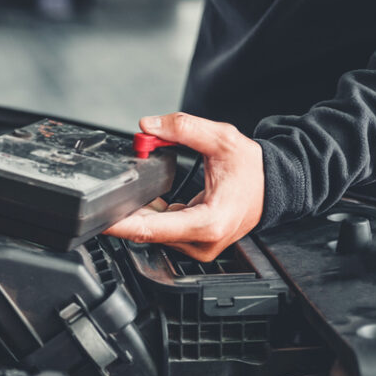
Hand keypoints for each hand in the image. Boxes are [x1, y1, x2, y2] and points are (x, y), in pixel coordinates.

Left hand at [104, 113, 264, 261]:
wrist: (275, 186)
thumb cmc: (254, 170)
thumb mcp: (222, 139)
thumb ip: (184, 128)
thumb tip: (149, 126)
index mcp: (208, 223)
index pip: (151, 230)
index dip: (120, 225)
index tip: (99, 219)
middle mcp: (202, 243)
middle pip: (148, 232)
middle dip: (126, 211)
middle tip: (109, 193)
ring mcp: (199, 248)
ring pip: (155, 234)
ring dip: (142, 213)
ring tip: (136, 192)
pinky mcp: (196, 246)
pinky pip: (164, 233)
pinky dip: (154, 217)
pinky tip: (152, 202)